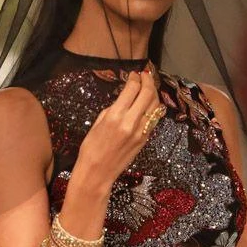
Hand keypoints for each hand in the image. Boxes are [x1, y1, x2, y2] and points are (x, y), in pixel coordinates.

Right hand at [74, 68, 162, 189]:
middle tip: (145, 76)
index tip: (134, 74)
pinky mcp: (144, 140)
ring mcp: (140, 132)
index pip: (132, 89)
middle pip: (147, 94)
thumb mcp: (98, 122)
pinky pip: (154, 119)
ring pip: (155, 106)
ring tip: (149, 87)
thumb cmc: (91, 148)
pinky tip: (149, 104)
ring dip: (154, 93)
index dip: (135, 78)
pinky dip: (153, 108)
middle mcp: (131, 122)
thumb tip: (124, 98)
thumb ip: (113, 108)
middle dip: (148, 81)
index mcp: (116, 115)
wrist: (97, 172)